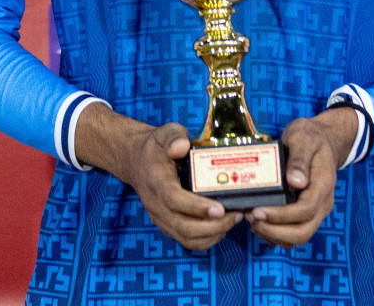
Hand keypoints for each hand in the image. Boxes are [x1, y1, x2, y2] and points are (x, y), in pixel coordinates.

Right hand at [74, 103, 242, 251]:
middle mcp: (156, 205)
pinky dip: (208, 238)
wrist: (137, 161)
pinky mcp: (167, 225)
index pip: (174, 200)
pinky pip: (188, 241)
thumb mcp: (164, 133)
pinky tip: (223, 225)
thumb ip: (173, 137)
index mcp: (156, 182)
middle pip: (184, 227)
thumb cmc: (156, 147)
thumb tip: (182, 147)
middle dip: (213, 226)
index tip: (220, 209)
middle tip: (237, 214)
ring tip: (234, 219)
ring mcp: (161, 218)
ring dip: (214, 234)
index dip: (197, 208)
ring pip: (187, 239)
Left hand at [248, 107, 357, 247]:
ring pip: (297, 237)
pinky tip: (259, 222)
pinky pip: (292, 233)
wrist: (322, 140)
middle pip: (302, 232)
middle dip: (275, 231)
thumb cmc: (311, 138)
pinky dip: (275, 233)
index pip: (305, 211)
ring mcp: (315, 211)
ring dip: (273, 234)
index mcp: (323, 187)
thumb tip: (295, 182)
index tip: (258, 211)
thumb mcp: (304, 139)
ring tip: (251, 220)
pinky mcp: (305, 213)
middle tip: (251, 219)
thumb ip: (299, 159)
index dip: (281, 216)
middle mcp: (322, 204)